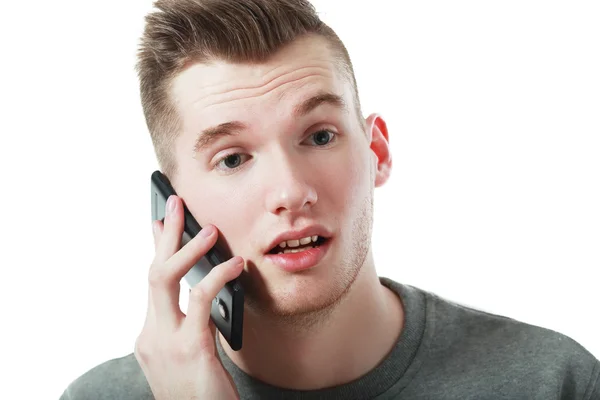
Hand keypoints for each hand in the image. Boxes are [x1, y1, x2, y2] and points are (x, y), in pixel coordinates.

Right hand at [134, 195, 242, 399]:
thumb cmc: (203, 396)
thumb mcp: (192, 355)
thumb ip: (192, 324)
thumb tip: (203, 291)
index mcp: (151, 336)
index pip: (151, 283)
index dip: (155, 249)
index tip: (160, 221)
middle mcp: (151, 336)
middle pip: (152, 272)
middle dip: (164, 235)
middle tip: (175, 202)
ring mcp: (165, 343)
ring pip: (163, 280)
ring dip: (185, 249)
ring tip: (208, 229)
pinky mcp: (189, 349)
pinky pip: (200, 300)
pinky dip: (216, 277)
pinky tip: (235, 265)